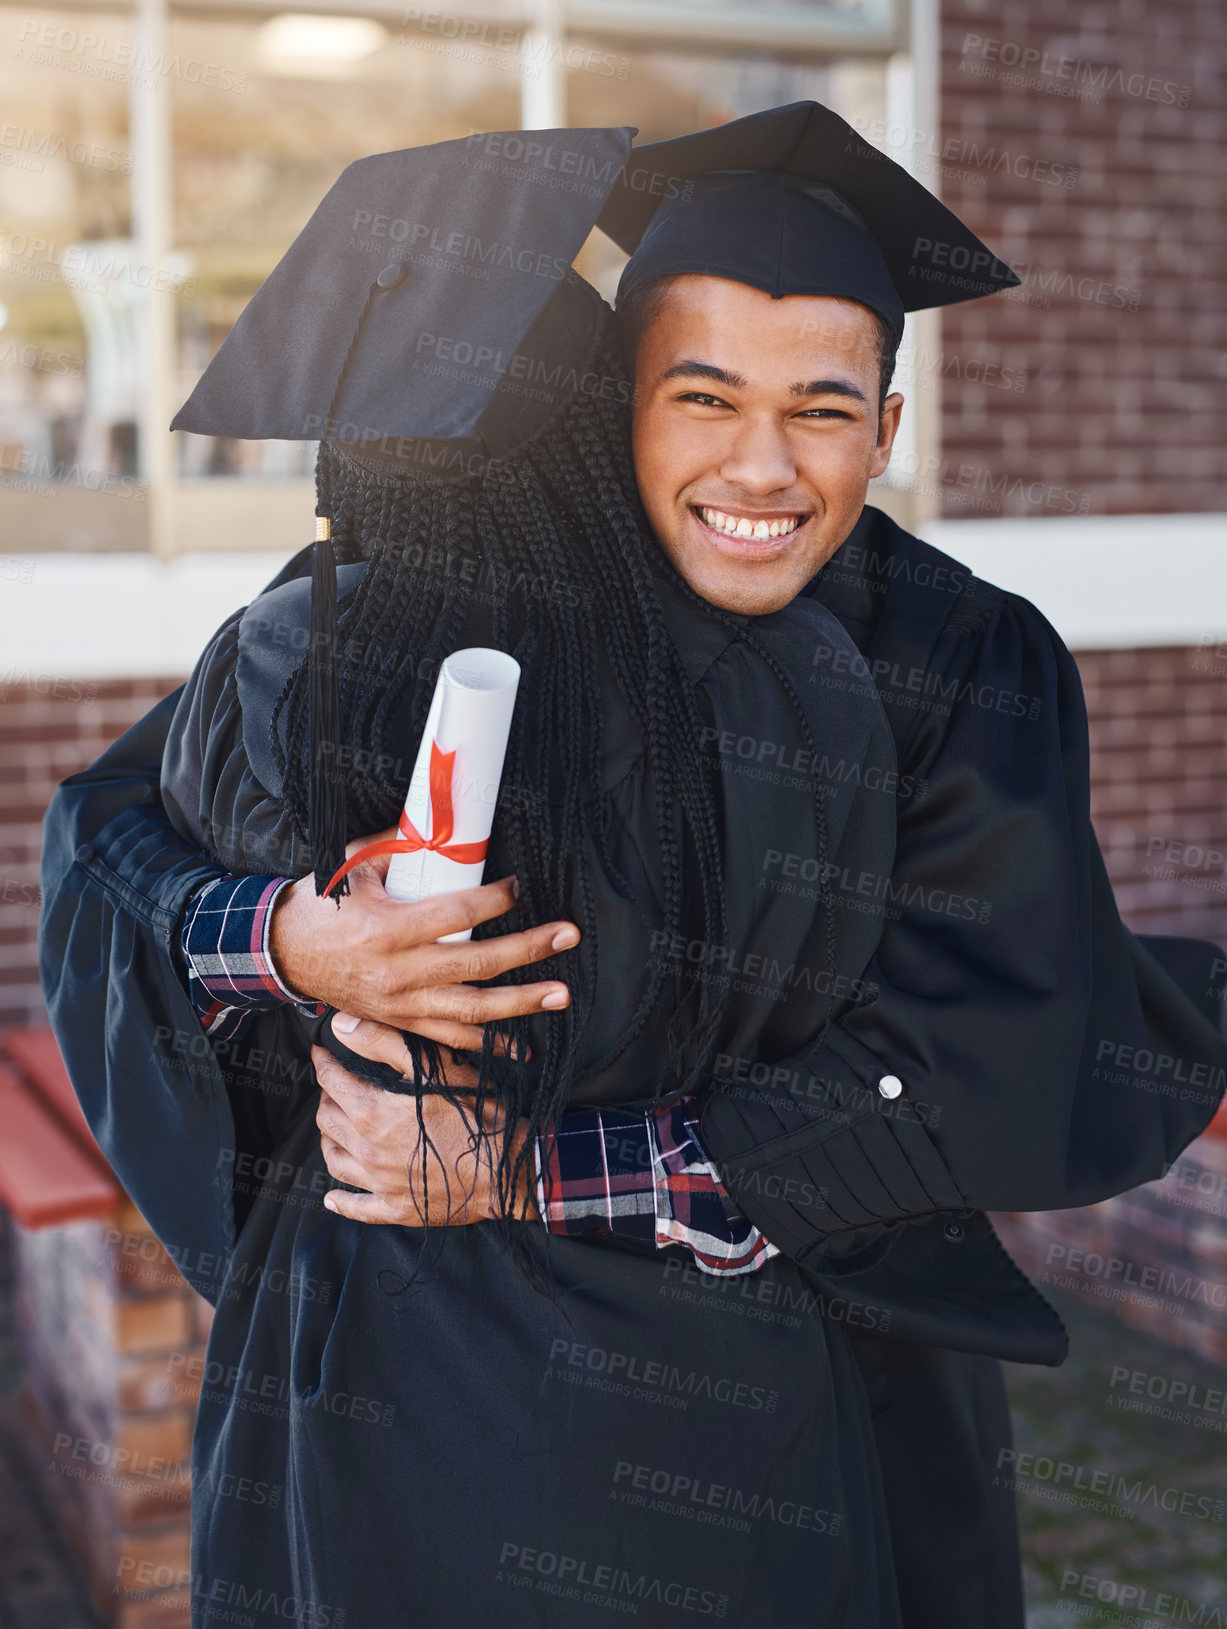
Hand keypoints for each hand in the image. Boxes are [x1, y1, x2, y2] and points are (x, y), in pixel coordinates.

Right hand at [270, 827, 578, 1053]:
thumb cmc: (319, 906)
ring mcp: (401, 1004)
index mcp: (387, 928)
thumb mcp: (351, 867)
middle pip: (476, 963)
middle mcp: (399, 971)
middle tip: (567, 935)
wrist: (281, 956)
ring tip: (561, 993)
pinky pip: (449, 1039)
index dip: (494, 900)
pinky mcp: (400, 1022)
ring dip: (521, 1002)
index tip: (520, 887)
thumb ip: (399, 847)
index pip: (456, 914)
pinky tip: (522, 1047)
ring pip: (471, 1009)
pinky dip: (486, 1045)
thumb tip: (444, 828)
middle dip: (528, 949)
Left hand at [311, 1018, 536, 1226]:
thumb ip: (383, 1043)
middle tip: (335, 1085)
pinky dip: (341, 1201)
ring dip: (329, 1140)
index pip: (331, 1081)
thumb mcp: (433, 1067)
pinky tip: (333, 1196)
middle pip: (327, 1120)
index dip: (324, 1063)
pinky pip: (357, 1207)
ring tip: (335, 1127)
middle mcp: (367, 1150)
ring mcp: (380, 1183)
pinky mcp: (396, 1208)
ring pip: (335, 1161)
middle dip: (327, 1097)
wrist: (506, 1168)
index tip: (322, 1053)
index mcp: (372, 1112)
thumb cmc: (476, 1113)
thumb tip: (340, 1026)